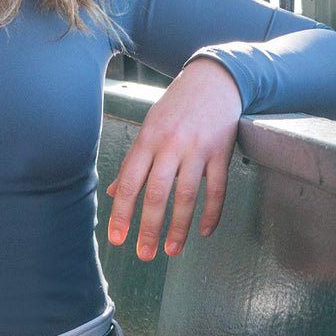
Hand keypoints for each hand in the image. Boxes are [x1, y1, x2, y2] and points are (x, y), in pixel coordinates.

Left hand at [105, 57, 242, 259]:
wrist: (213, 82)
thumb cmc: (175, 108)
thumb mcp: (148, 128)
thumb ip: (133, 162)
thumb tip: (114, 193)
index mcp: (147, 140)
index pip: (130, 182)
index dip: (122, 213)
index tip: (117, 238)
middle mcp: (171, 145)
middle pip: (157, 193)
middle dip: (149, 227)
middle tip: (144, 254)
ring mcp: (198, 149)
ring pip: (187, 195)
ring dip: (179, 227)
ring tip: (172, 250)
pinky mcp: (221, 153)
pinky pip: (218, 189)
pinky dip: (212, 213)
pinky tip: (205, 231)